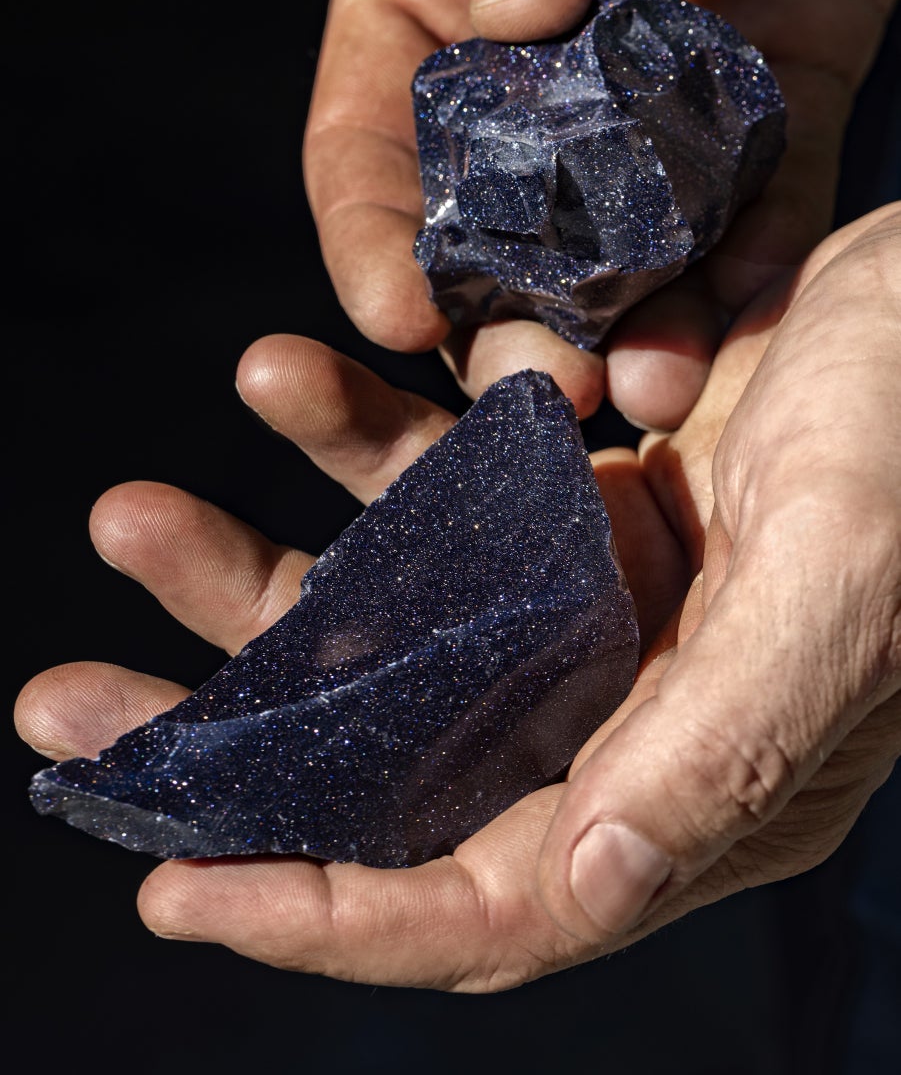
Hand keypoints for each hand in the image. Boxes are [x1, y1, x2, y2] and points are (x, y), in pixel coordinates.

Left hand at [15, 203, 899, 989]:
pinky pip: (424, 483)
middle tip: (63, 709)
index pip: (491, 899)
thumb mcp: (844, 580)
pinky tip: (277, 378)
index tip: (174, 894)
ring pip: (379, 620)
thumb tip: (588, 878)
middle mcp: (617, 702)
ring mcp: (582, 594)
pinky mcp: (563, 492)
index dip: (330, 914)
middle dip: (221, 743)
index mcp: (691, 772)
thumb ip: (723, 740)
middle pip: (388, 764)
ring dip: (245, 575)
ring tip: (128, 517)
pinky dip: (345, 437)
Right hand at [304, 0, 900, 427]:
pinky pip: (758, 196)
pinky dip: (751, 264)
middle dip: (508, 310)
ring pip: (628, 234)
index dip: (375, 232)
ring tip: (644, 391)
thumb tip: (514, 14)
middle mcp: (527, 62)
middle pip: (497, 218)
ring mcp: (650, 92)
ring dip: (632, 320)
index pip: (372, 134)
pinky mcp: (765, 91)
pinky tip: (738, 323)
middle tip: (536, 390)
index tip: (393, 318)